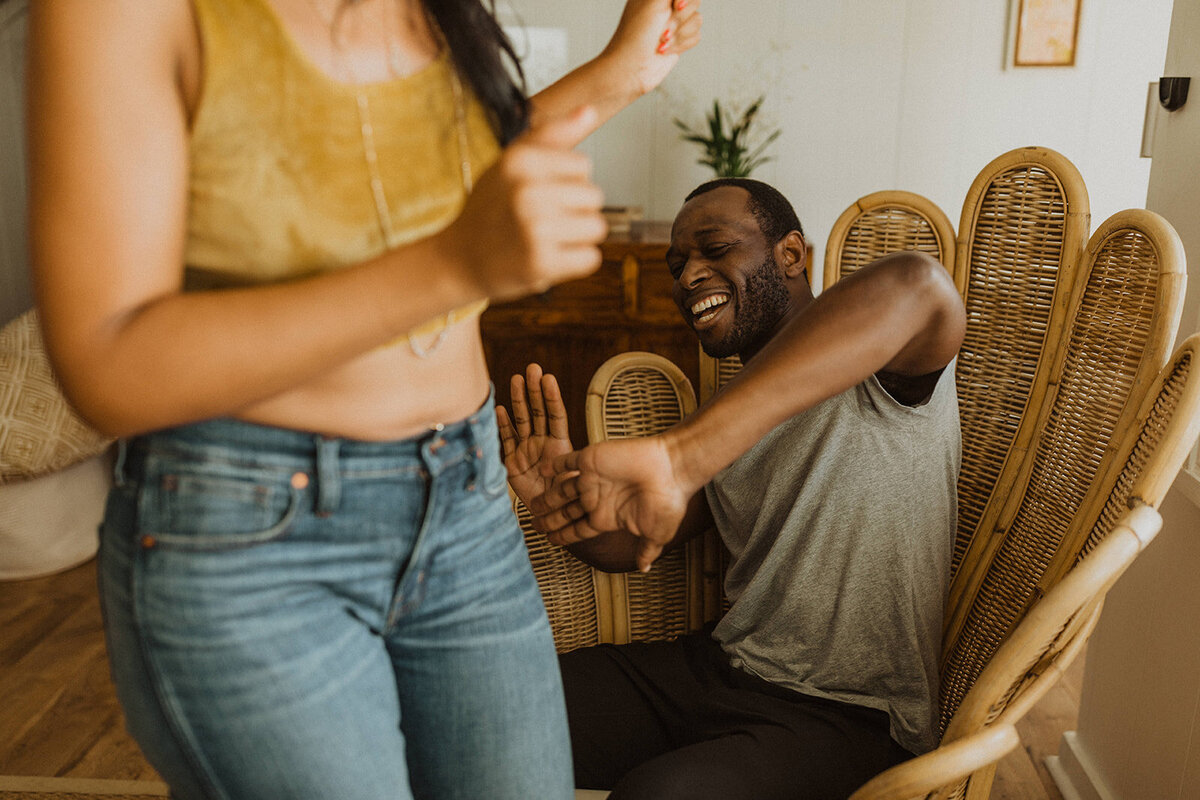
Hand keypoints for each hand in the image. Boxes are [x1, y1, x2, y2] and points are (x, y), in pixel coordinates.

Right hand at [443, 107, 606, 302]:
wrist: (460, 259)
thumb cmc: (492, 208)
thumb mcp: (512, 163)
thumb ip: (553, 136)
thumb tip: (589, 112)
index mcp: (519, 160)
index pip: (583, 166)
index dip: (566, 182)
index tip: (538, 194)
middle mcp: (526, 190)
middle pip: (594, 196)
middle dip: (574, 210)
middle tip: (540, 221)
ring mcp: (533, 229)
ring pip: (597, 227)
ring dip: (577, 237)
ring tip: (546, 239)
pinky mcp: (541, 263)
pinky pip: (590, 258)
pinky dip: (575, 262)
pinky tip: (549, 259)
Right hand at [497, 364, 574, 514]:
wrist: (548, 517)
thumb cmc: (567, 500)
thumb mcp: (575, 482)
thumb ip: (575, 469)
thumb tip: (582, 463)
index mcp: (561, 445)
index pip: (556, 416)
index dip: (552, 397)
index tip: (548, 378)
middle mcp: (543, 442)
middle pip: (538, 412)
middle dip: (534, 390)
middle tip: (532, 368)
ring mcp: (527, 449)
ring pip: (522, 420)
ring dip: (519, 400)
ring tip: (517, 379)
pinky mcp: (512, 461)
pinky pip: (506, 439)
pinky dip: (503, 424)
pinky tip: (500, 409)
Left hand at [531, 436, 692, 571]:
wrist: (673, 469)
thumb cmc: (668, 500)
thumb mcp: (656, 534)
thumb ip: (646, 551)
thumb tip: (644, 570)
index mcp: (608, 516)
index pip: (578, 529)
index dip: (563, 535)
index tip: (550, 541)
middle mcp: (597, 497)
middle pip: (565, 511)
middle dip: (549, 519)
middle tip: (532, 525)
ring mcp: (593, 478)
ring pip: (562, 490)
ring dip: (547, 497)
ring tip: (531, 504)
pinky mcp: (592, 458)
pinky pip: (567, 461)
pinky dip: (553, 465)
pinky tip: (541, 469)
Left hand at [603, 0, 702, 95]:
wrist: (631, 69)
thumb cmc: (637, 34)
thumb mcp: (655, 0)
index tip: (676, 5)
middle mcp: (665, 5)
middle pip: (695, 1)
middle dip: (680, 17)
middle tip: (663, 28)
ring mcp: (673, 23)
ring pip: (697, 20)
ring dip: (679, 34)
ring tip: (661, 42)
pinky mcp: (679, 41)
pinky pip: (696, 37)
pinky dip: (681, 45)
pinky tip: (664, 51)